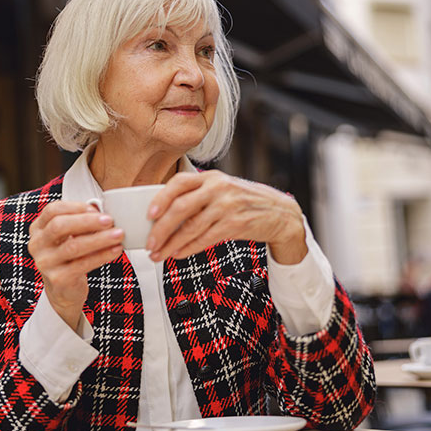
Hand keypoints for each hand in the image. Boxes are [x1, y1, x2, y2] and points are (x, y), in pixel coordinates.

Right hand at [28, 201, 123, 329]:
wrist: (63, 290)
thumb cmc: (69, 257)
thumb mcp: (69, 237)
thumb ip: (80, 223)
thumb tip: (103, 212)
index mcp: (38, 229)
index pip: (53, 210)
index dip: (75, 207)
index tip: (96, 209)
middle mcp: (37, 245)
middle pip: (60, 226)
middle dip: (88, 221)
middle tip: (109, 220)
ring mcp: (45, 263)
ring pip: (73, 246)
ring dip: (99, 239)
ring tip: (118, 234)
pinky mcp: (58, 279)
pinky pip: (83, 264)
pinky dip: (102, 255)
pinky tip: (116, 250)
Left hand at [146, 171, 308, 263]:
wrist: (280, 213)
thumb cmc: (246, 203)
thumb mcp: (223, 190)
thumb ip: (199, 196)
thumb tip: (165, 214)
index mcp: (212, 177)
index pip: (179, 182)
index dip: (161, 198)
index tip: (149, 214)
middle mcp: (219, 188)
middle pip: (181, 207)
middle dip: (161, 228)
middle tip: (150, 243)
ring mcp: (228, 206)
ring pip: (191, 227)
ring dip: (171, 243)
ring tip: (159, 254)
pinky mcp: (236, 224)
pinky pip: (205, 239)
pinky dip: (188, 248)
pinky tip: (178, 254)